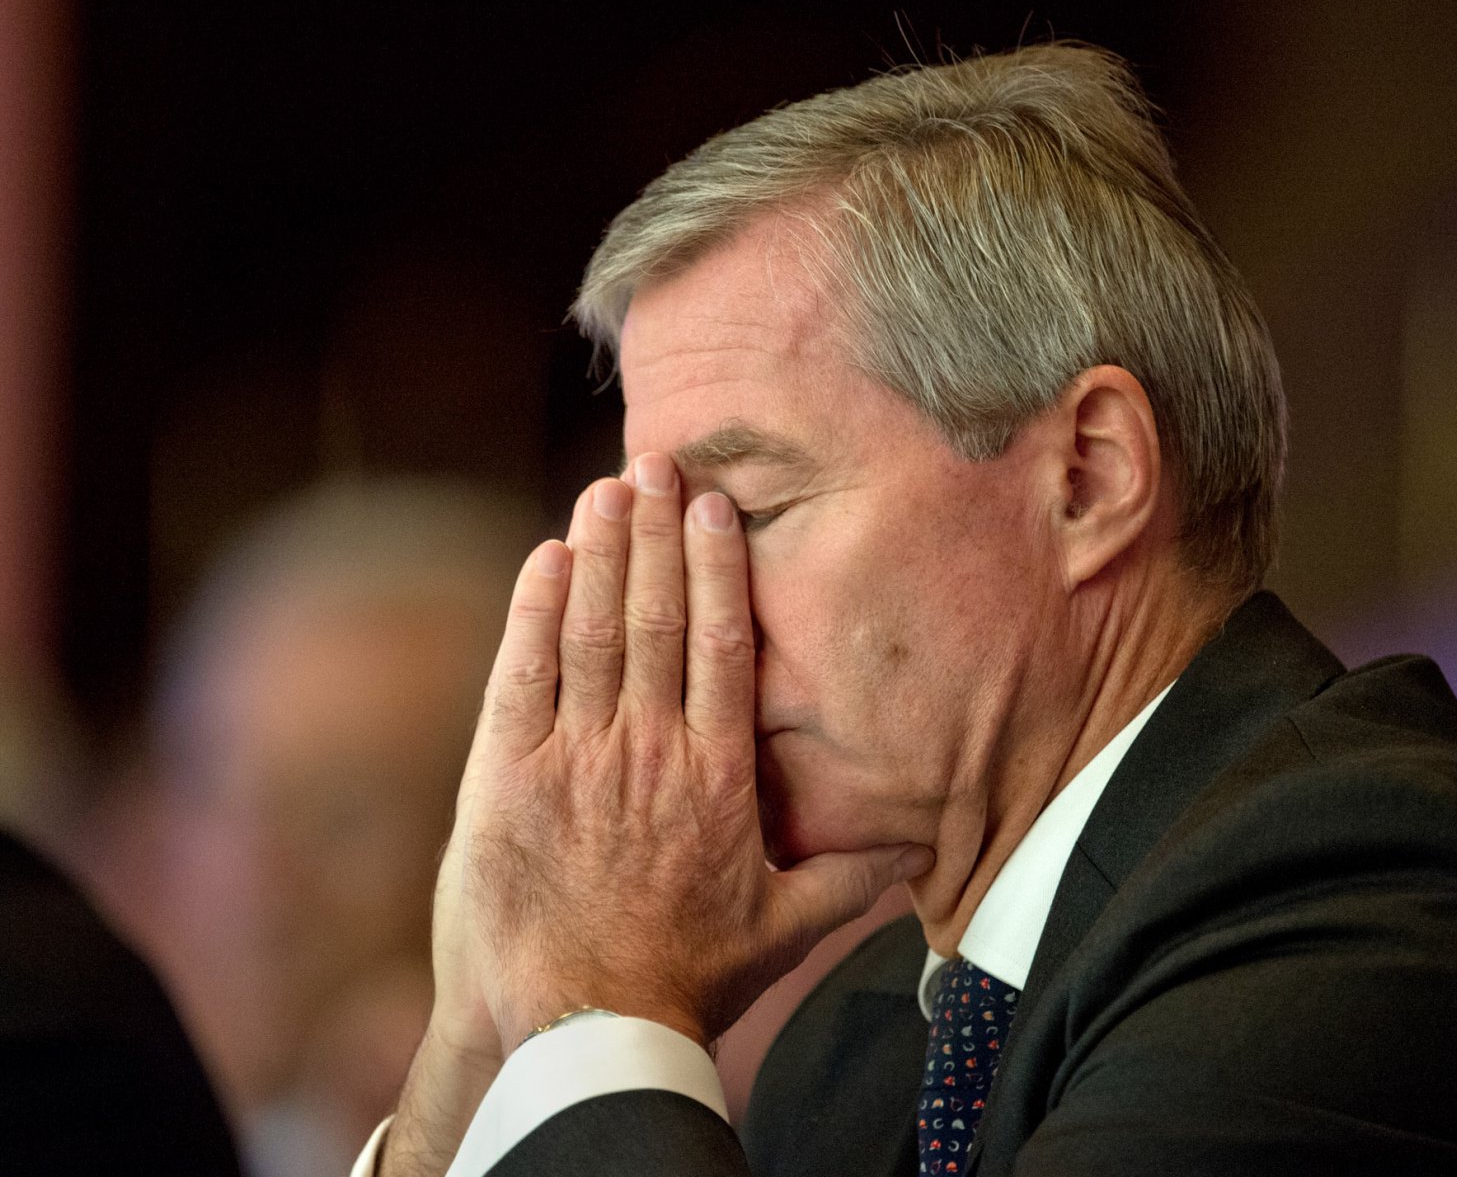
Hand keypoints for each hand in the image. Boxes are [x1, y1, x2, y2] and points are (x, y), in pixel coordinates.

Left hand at [382, 453, 929, 1172]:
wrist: (579, 1030)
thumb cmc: (684, 980)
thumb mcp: (780, 932)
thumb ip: (848, 881)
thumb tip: (914, 852)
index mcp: (718, 774)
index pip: (724, 644)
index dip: (718, 566)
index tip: (715, 507)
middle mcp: (650, 748)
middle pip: (658, 615)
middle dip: (657, 530)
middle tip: (656, 460)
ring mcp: (575, 757)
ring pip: (593, 629)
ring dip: (601, 550)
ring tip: (607, 487)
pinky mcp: (507, 777)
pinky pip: (523, 673)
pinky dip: (535, 610)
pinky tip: (547, 557)